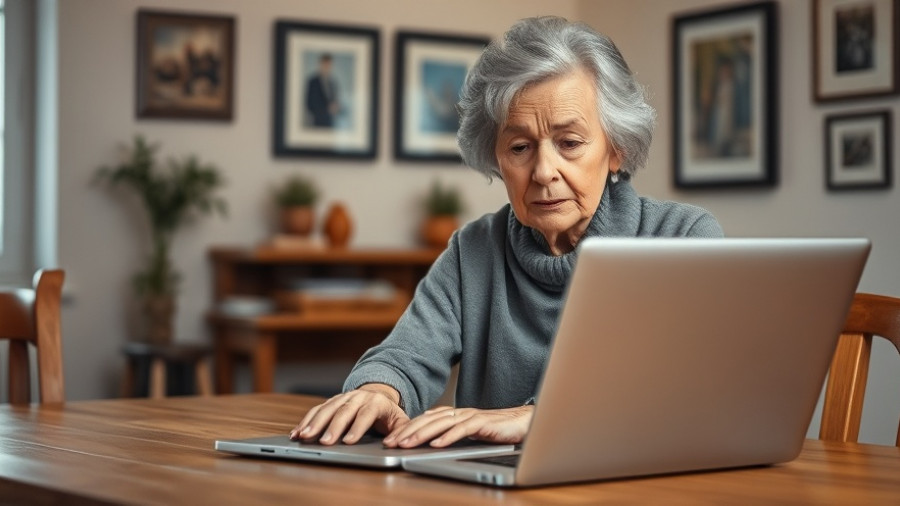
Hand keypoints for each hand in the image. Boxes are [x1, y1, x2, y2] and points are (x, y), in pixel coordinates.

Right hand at [290, 384, 408, 445]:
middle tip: (324, 443)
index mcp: (376, 401)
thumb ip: (400, 431)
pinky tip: (297, 433)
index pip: (366, 414)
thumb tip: (393, 444)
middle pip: (343, 411)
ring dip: (314, 423)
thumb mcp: (400, 420)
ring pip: (327, 409)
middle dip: (332, 427)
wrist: (378, 394)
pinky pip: (316, 410)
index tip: (348, 441)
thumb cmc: (388, 414)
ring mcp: (343, 398)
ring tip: (304, 437)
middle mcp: (357, 397)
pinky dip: (305, 421)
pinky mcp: (331, 402)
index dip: (357, 428)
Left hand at [382, 405, 533, 448]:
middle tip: (391, 443)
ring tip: (407, 444)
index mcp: (455, 414)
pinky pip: (463, 429)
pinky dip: (448, 437)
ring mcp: (472, 416)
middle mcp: (460, 412)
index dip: (406, 428)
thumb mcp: (469, 433)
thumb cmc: (497, 430)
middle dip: (407, 431)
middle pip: (428, 420)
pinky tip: (437, 445)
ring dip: (422, 434)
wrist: (525, 422)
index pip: (425, 420)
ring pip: (441, 424)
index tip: (390, 440)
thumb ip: (452, 434)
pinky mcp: (484, 423)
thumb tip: (430, 443)